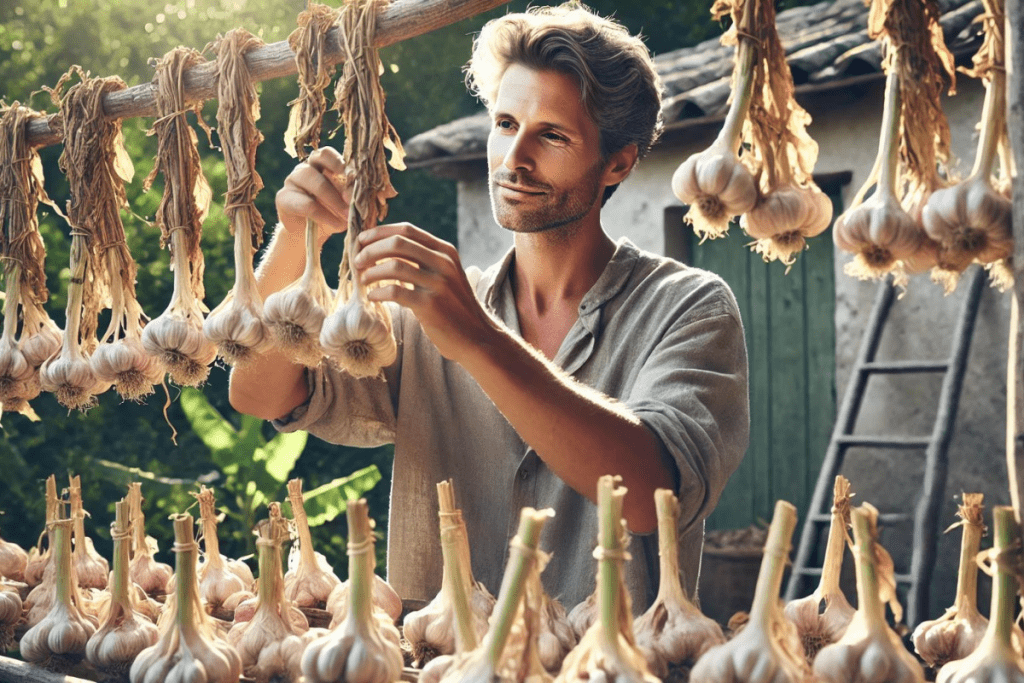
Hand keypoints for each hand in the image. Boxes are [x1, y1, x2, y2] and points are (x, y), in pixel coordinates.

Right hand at [275, 147, 352, 244]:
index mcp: (322, 164)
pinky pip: (304, 203)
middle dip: (339, 180)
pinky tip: (335, 224)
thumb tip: (382, 192)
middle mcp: (306, 167)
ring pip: (310, 179)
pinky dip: (323, 215)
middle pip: (318, 158)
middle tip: (353, 199)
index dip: (342, 162)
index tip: (356, 179)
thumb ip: (358, 196)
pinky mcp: (283, 198)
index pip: (328, 152)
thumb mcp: (348, 204)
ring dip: (332, 198)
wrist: (309, 235)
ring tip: (347, 216)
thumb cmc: (333, 214)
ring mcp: (292, 180)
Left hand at [354, 223, 498, 361]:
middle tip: (358, 261)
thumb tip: (385, 249)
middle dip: (371, 249)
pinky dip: (378, 292)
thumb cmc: (454, 308)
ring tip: (363, 280)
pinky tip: (373, 297)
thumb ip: (424, 261)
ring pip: (394, 266)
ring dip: (372, 272)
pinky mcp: (430, 305)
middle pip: (398, 243)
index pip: (407, 230)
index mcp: (445, 251)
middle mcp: (443, 263)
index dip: (380, 233)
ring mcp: (438, 283)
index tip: (362, 240)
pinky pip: (395, 291)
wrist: (477, 337)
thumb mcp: (445, 275)